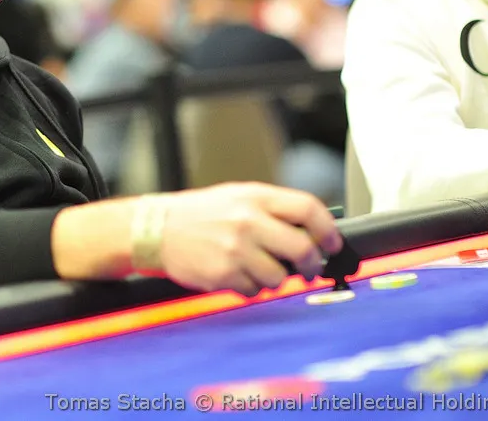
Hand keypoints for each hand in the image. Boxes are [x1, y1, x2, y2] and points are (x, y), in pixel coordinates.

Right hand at [156, 182, 342, 297]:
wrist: (155, 229)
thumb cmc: (199, 214)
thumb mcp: (237, 197)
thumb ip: (272, 210)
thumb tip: (312, 232)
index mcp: (255, 197)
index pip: (309, 209)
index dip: (328, 231)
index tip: (333, 244)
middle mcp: (249, 221)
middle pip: (303, 248)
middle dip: (311, 264)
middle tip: (308, 268)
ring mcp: (237, 249)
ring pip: (281, 276)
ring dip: (275, 278)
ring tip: (256, 267)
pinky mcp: (225, 273)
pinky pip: (255, 290)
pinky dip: (250, 287)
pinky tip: (234, 273)